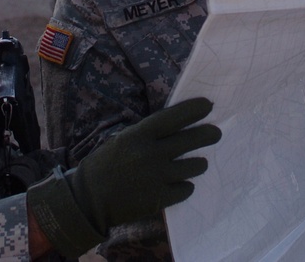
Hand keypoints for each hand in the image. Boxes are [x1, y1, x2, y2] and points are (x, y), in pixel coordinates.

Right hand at [27, 97, 220, 257]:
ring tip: (198, 163)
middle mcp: (150, 153)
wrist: (88, 199)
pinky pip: (185, 189)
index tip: (208, 105)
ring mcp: (156, 177)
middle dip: (209, 134)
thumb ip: (148, 134)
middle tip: (216, 133)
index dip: (194, 110)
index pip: (174, 117)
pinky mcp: (159, 199)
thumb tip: (177, 125)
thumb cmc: (105, 164)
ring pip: (194, 166)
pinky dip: (185, 186)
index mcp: (139, 135)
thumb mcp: (123, 140)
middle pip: (191, 140)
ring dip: (198, 163)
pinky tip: (180, 184)